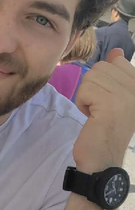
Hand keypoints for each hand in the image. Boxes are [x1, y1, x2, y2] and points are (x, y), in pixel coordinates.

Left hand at [73, 48, 134, 172]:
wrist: (103, 158)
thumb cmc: (106, 127)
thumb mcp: (114, 97)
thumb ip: (117, 73)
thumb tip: (116, 51)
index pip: (117, 61)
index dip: (104, 78)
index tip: (108, 98)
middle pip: (101, 67)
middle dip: (93, 86)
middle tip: (100, 107)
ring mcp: (127, 97)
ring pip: (91, 77)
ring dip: (86, 95)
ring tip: (97, 112)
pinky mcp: (111, 105)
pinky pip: (85, 89)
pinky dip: (82, 102)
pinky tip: (92, 117)